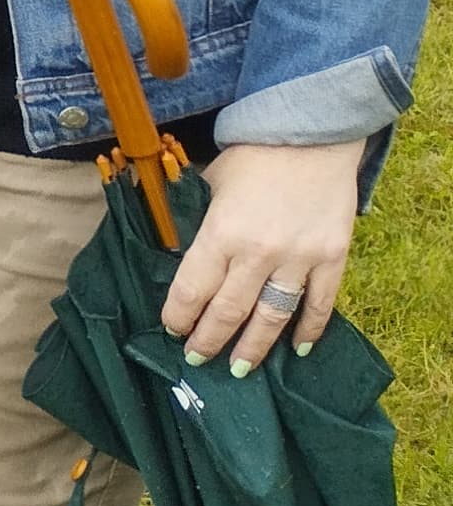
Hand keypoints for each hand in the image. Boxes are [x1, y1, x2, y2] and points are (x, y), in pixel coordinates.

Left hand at [165, 138, 360, 372]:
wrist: (312, 136)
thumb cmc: (252, 159)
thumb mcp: (209, 184)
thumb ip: (196, 221)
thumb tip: (175, 252)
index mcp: (220, 232)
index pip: (193, 288)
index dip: (180, 316)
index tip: (172, 331)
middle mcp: (258, 252)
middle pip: (230, 311)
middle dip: (209, 340)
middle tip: (197, 360)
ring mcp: (299, 258)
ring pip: (273, 316)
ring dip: (255, 347)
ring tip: (240, 369)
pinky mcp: (333, 258)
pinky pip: (321, 304)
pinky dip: (309, 329)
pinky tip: (298, 349)